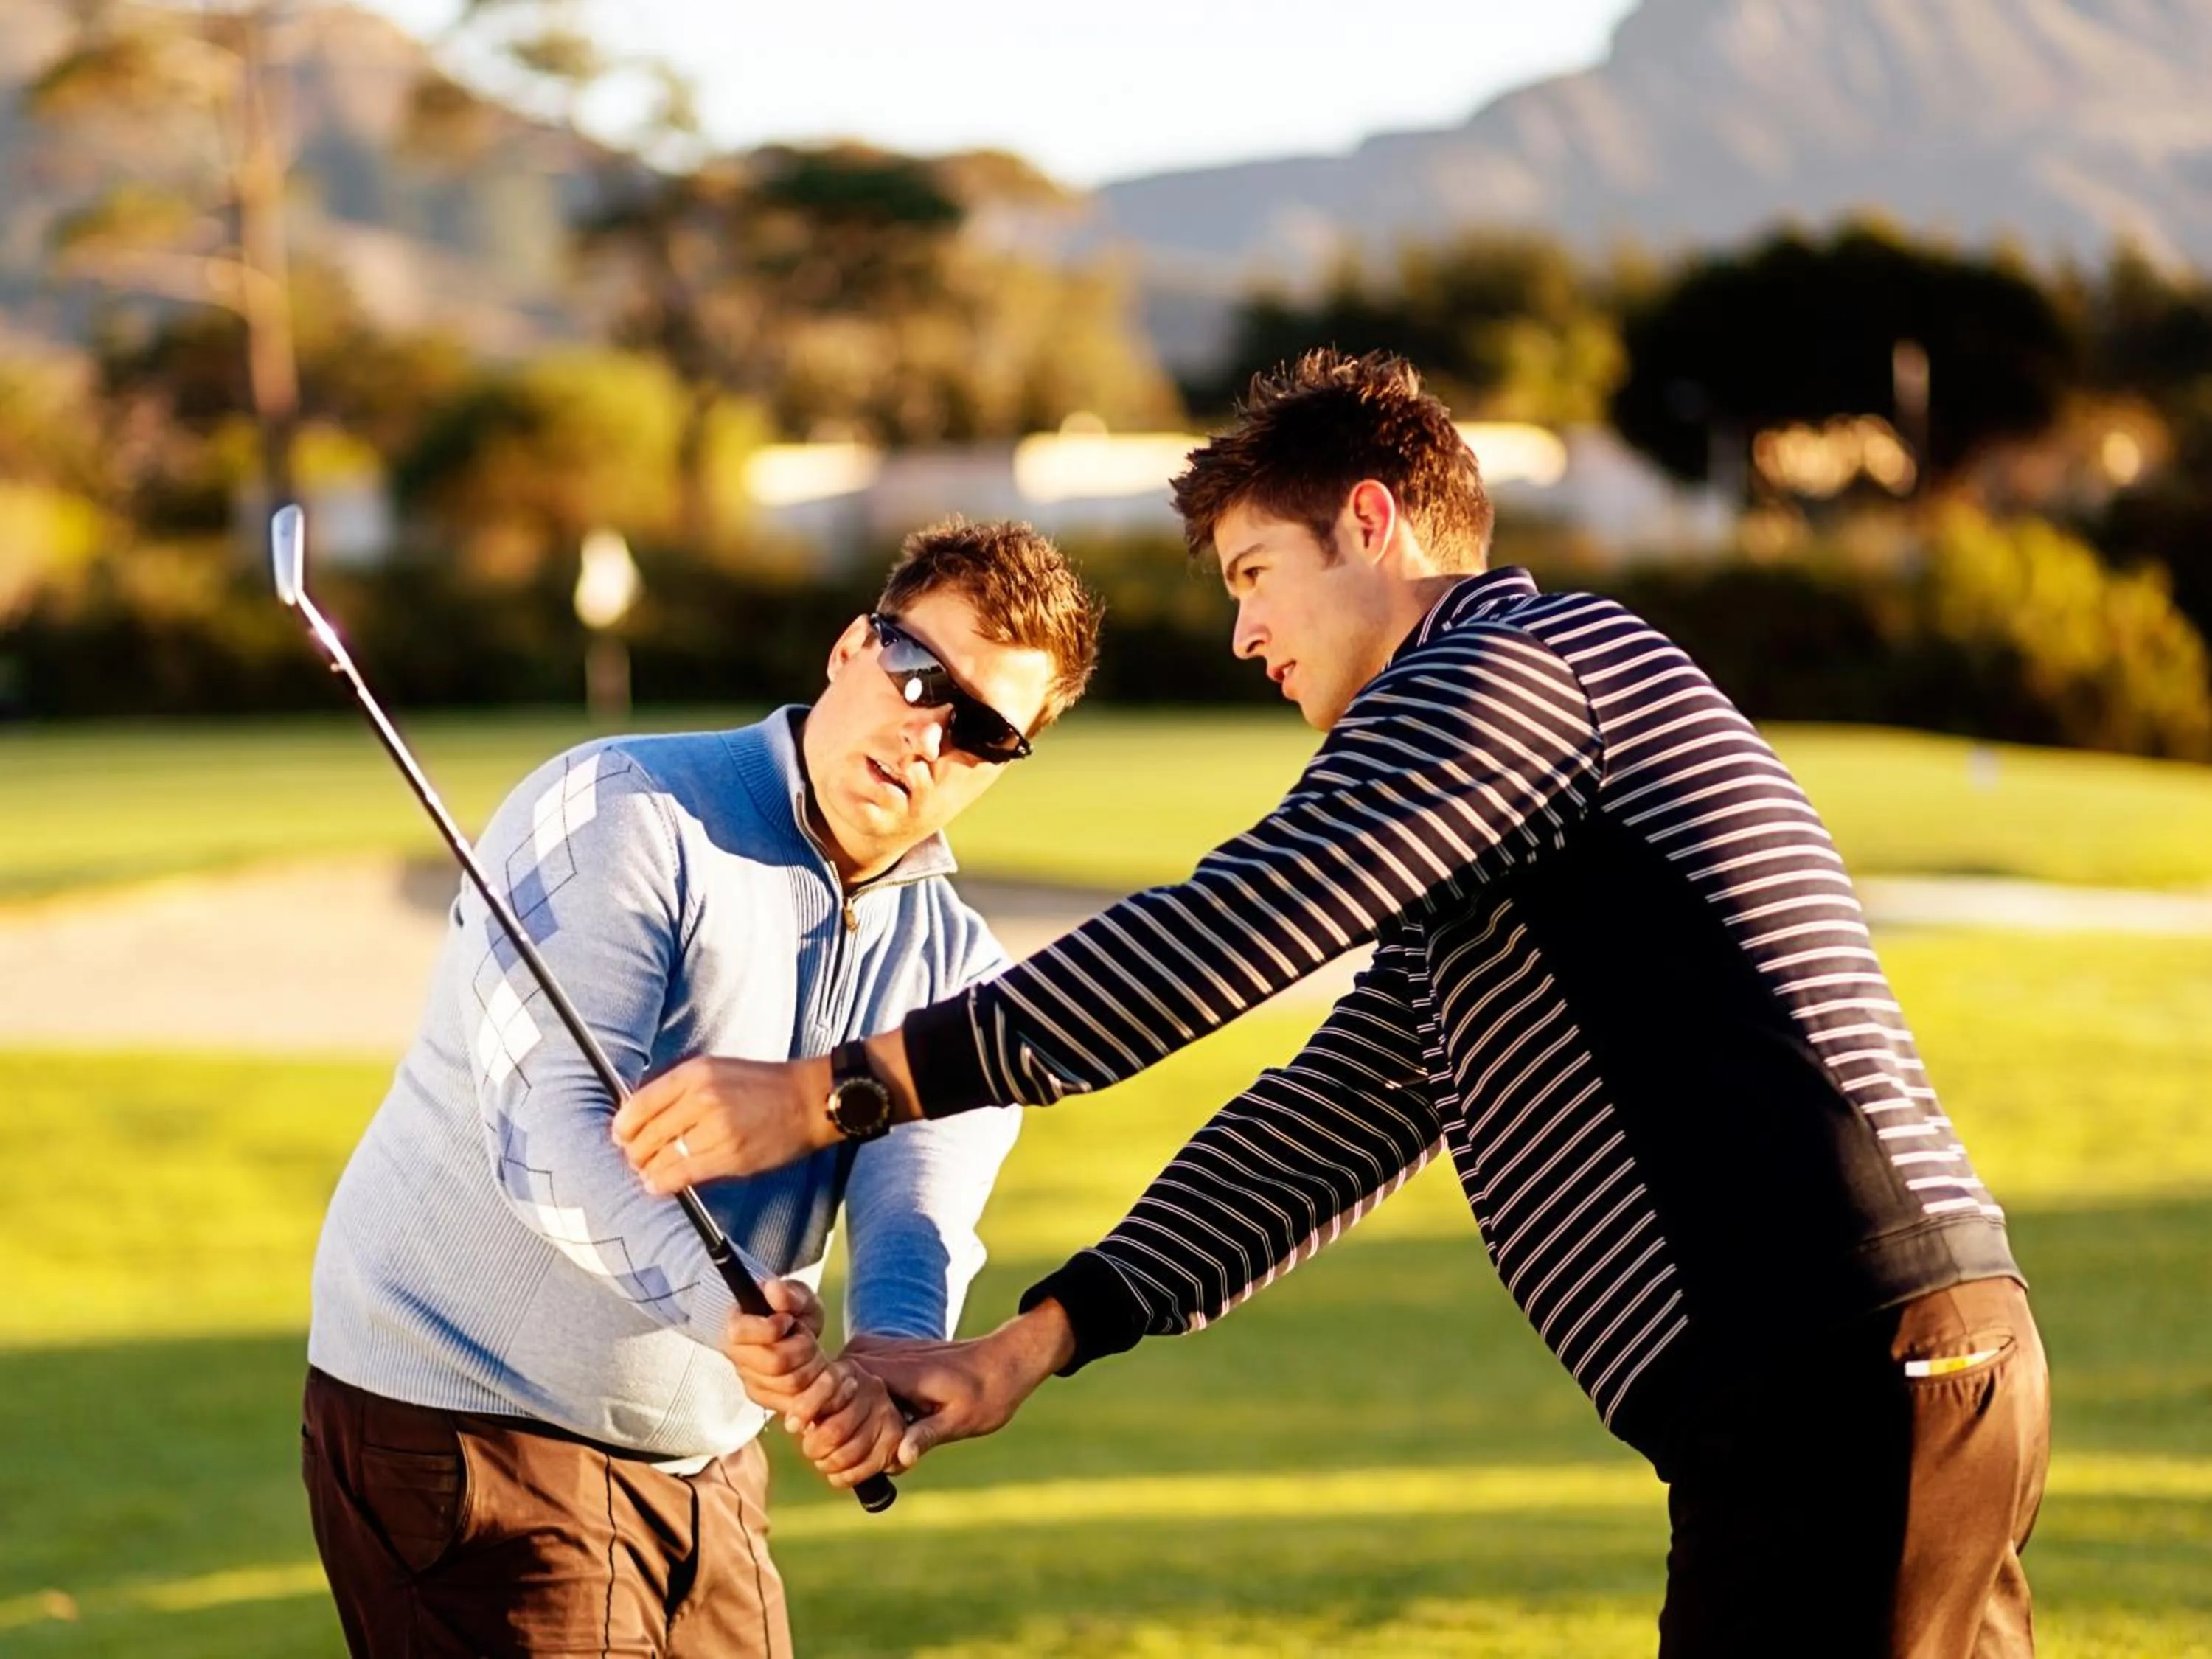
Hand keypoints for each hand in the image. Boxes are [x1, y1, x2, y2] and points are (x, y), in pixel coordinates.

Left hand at [613, 1055, 836, 1186]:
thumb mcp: (716, 1070)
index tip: (621, 1136)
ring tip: (648, 1174)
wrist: (807, 1100)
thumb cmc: (762, 1086)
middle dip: (634, 1153)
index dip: (623, 1126)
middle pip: (646, 1135)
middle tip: (635, 1160)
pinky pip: (684, 1174)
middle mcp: (701, 1098)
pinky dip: (665, 1183)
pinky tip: (661, 1184)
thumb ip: (679, 1090)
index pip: (639, 1104)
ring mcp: (716, 1128)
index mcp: (694, 1073)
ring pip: (662, 1158)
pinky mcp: (730, 1155)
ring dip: (648, 1170)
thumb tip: (642, 1117)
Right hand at [722, 1277, 840, 1421]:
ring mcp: (753, 1383)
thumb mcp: (798, 1296)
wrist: (800, 1335)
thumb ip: (788, 1294)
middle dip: (802, 1347)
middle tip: (807, 1335)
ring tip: (814, 1350)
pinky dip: (820, 1386)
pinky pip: (799, 1403)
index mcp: (737, 1327)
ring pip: (790, 1385)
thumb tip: (773, 1288)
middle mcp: (740, 1359)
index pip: (741, 1333)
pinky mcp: (770, 1402)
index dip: (770, 1327)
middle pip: (774, 1363)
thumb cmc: (794, 1312)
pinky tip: (825, 1370)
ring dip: (814, 1365)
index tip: (787, 1319)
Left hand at [793, 1361, 906, 1491]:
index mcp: (847, 1372)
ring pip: (848, 1454)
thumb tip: (792, 1424)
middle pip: (835, 1431)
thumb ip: (801, 1400)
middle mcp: (871, 1389)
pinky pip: (863, 1468)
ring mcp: (886, 1415)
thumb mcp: (813, 1390)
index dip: (804, 1408)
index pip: (826, 1385)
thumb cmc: (830, 1402)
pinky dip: (844, 1476)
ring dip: (828, 1463)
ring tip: (823, 1460)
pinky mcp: (895, 1440)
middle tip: (810, 1448)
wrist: (873, 1405)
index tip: (790, 1425)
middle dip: (815, 1447)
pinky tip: (837, 1472)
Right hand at [848, 1301, 1075, 1469]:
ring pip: (836, 1398)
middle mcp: (872, 1354)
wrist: (1002, 1362)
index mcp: (890, 1368)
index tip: (859, 1454)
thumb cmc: (986, 1392)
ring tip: (894, 1446)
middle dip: (844, 1436)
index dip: (837, 1432)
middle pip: (828, 1402)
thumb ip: (927, 1435)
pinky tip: (894, 1433)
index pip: (831, 1399)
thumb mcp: (960, 1420)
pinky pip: (850, 1391)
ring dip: (853, 1428)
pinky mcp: (875, 1359)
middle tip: (883, 1457)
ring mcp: (870, 1352)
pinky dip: (863, 1417)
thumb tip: (901, 1457)